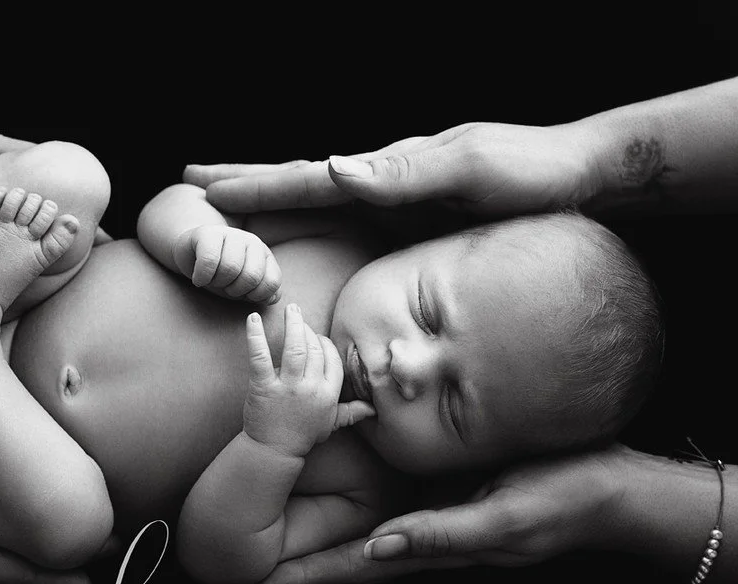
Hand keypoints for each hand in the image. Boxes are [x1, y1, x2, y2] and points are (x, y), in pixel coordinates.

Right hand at [174, 225, 281, 303]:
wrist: (192, 254)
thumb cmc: (221, 273)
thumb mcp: (244, 287)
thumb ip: (263, 293)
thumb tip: (271, 299)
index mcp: (265, 256)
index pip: (272, 282)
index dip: (255, 296)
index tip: (242, 293)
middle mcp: (252, 242)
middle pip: (251, 277)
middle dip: (235, 290)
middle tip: (225, 286)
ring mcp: (231, 234)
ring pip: (230, 268)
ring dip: (217, 283)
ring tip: (212, 280)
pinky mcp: (207, 233)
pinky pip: (209, 261)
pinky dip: (202, 277)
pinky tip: (199, 279)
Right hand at [183, 122, 600, 214]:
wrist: (580, 177)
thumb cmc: (531, 175)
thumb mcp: (470, 171)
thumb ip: (405, 174)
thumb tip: (335, 167)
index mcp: (388, 171)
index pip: (308, 179)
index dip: (256, 186)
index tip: (204, 188)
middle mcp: (385, 181)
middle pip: (302, 182)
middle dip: (248, 182)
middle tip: (196, 181)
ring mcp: (398, 198)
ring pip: (320, 200)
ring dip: (273, 199)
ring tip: (233, 200)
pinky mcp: (414, 219)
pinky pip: (349, 221)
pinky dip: (314, 219)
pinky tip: (308, 223)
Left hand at [243, 305, 373, 457]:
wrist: (274, 451)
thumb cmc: (302, 436)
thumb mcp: (330, 424)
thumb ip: (351, 412)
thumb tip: (372, 409)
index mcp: (329, 394)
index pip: (333, 359)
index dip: (325, 344)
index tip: (317, 336)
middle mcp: (311, 388)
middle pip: (315, 349)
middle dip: (307, 329)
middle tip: (298, 316)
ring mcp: (288, 387)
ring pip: (294, 348)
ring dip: (293, 324)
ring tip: (290, 309)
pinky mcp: (264, 387)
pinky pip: (260, 357)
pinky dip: (255, 336)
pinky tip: (253, 319)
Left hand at [249, 446, 626, 583]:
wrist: (607, 489)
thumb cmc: (560, 500)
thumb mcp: (504, 518)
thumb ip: (443, 534)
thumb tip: (380, 547)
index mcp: (431, 548)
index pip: (352, 570)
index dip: (304, 579)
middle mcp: (423, 539)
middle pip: (346, 562)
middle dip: (296, 573)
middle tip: (241, 576)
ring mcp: (433, 520)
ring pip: (360, 541)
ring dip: (316, 552)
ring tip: (271, 555)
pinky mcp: (444, 497)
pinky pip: (384, 515)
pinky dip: (350, 522)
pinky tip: (334, 516)